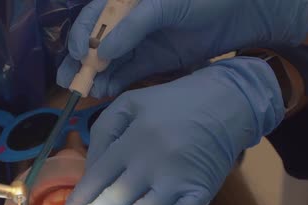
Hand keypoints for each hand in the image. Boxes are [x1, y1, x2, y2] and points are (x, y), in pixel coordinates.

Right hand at [57, 0, 307, 97]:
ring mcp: (138, 44)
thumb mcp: (164, 6)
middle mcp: (126, 23)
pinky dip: (113, 83)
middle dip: (79, 61)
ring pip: (107, 61)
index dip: (82, 34)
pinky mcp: (150, 62)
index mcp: (125, 2)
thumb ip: (133, 27)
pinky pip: (126, 74)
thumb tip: (103, 51)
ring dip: (94, 76)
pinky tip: (103, 93)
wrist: (239, 14)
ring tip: (85, 91)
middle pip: (94, 42)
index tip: (81, 54)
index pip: (94, 16)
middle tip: (68, 80)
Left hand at [64, 57, 283, 204]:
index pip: (98, 177)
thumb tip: (90, 169)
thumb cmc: (171, 102)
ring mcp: (178, 182)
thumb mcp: (130, 104)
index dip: (82, 197)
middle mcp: (152, 164)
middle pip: (115, 201)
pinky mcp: (201, 193)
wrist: (227, 102)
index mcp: (132, 140)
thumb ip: (104, 132)